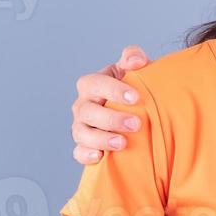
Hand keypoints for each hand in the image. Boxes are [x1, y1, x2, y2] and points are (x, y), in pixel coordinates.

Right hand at [71, 45, 150, 164]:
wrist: (136, 110)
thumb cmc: (132, 88)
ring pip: (81, 133)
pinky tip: (101, 157)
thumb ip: (134, 58)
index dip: (113, 90)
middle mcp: (83, 105)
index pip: (95, 84)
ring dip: (101, 139)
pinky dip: (87, 155)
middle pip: (88, 111)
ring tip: (122, 142)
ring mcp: (81, 126)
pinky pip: (79, 152)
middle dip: (111, 118)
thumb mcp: (134, 70)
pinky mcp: (84, 145)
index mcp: (92, 84)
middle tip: (136, 123)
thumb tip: (136, 60)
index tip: (135, 97)